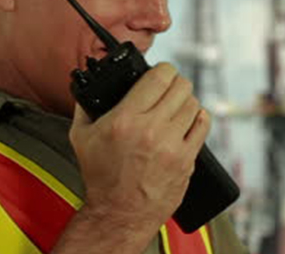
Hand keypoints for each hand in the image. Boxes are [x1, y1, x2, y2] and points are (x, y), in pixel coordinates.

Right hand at [64, 62, 210, 243]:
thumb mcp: (81, 137)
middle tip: (168, 88)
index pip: (159, 76)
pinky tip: (188, 120)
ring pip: (194, 103)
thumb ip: (84, 106)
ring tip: (176, 106)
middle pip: (181, 86)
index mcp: (125, 119)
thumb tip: (88, 85)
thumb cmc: (100, 177)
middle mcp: (151, 130)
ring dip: (186, 100)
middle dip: (175, 83)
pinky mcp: (187, 160)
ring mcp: (172, 146)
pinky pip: (203, 125)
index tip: (160, 73)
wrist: (119, 213)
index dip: (163, 70)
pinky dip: (198, 118)